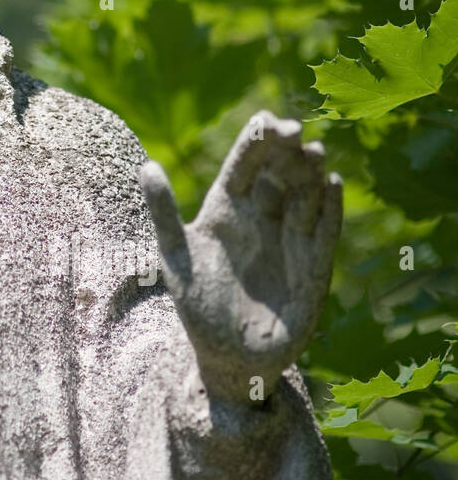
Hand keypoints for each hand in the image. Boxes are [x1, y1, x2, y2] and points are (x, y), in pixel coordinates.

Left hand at [140, 111, 340, 403]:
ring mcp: (288, 243)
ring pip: (303, 198)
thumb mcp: (174, 258)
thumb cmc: (197, 307)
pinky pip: (322, 234)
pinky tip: (333, 187)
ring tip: (315, 151)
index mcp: (226, 212)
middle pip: (279, 176)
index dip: (257, 144)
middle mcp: (261, 221)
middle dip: (288, 153)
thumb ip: (162, 212)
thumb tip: (146, 165)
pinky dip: (329, 211)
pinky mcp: (311, 270)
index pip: (245, 168)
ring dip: (311, 175)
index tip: (267, 120)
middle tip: (295, 132)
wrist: (227, 359)